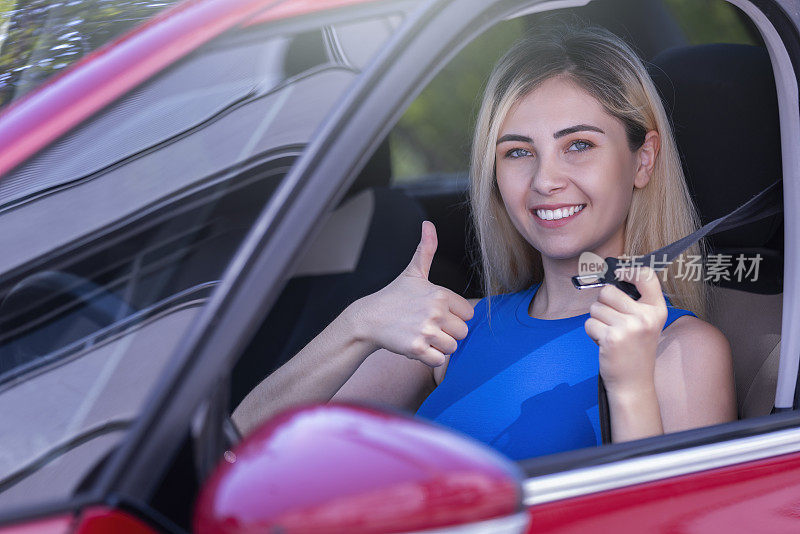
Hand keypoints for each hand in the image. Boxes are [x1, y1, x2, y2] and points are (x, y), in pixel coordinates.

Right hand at [352, 221, 474, 366]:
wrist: (369, 319)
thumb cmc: (394, 296)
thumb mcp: (413, 272)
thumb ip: (426, 249)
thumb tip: (428, 224)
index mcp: (440, 294)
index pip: (468, 313)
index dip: (454, 316)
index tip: (435, 313)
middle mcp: (435, 311)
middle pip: (463, 332)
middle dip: (448, 333)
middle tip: (427, 326)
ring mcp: (425, 331)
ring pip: (452, 347)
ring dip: (439, 346)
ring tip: (421, 336)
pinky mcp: (416, 349)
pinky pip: (439, 361)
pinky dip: (429, 358)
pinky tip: (416, 346)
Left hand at [584, 267, 667, 395]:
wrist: (634, 383)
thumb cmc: (635, 351)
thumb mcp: (646, 323)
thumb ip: (634, 301)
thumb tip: (611, 275)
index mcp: (657, 310)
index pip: (646, 275)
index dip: (628, 270)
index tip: (619, 274)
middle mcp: (645, 316)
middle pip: (608, 290)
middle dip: (603, 304)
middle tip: (612, 322)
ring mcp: (629, 327)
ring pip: (595, 307)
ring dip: (597, 320)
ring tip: (611, 335)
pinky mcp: (611, 338)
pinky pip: (589, 323)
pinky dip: (592, 333)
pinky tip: (605, 344)